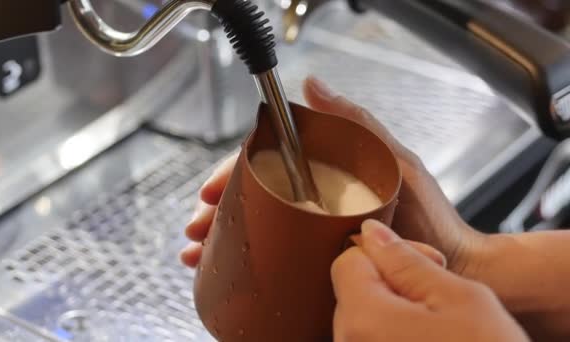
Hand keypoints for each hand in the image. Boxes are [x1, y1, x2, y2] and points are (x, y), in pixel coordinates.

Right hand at [181, 76, 484, 274]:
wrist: (450, 263)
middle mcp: (315, 200)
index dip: (233, 175)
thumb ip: (357, 123)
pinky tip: (223, 268)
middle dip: (218, 212)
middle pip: (253, 199)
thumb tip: (313, 86)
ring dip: (222, 238)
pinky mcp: (317, 260)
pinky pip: (274, 256)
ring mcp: (314, 231)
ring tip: (197, 253)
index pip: (267, 166)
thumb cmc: (430, 216)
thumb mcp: (395, 161)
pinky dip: (245, 260)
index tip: (210, 191)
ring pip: (256, 228)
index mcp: (326, 173)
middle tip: (196, 230)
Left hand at [332, 220, 527, 341]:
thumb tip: (372, 233)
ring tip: (439, 321)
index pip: (347, 261)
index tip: (427, 261)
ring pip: (363, 317)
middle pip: (353, 290)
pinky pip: (370, 339)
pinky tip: (429, 338)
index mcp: (363, 320)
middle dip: (392, 281)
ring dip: (395, 308)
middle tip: (439, 290)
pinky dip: (395, 332)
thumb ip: (406, 261)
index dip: (387, 253)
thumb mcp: (460, 298)